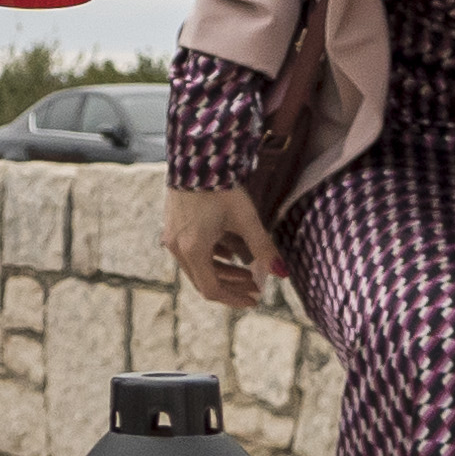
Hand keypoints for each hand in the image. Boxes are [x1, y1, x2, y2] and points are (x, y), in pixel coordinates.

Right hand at [164, 183, 285, 305]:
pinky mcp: (172, 225)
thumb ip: (263, 248)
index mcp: (193, 250)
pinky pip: (191, 251)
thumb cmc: (221, 187)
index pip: (212, 289)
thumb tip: (283, 273)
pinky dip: (212, 255)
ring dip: (223, 270)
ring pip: (198, 266)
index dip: (234, 298)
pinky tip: (230, 249)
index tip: (254, 299)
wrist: (196, 156)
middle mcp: (177, 248)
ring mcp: (172, 236)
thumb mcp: (246, 219)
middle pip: (204, 280)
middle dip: (232, 285)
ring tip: (247, 268)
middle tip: (255, 286)